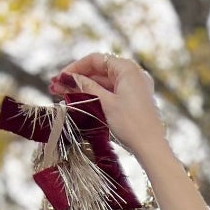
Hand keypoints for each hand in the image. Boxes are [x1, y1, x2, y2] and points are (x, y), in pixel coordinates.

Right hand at [50, 52, 164, 158]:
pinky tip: (82, 102)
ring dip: (86, 89)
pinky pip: (113, 94)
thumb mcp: (104, 103)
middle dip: (78, 80)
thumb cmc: (132, 125)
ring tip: (64, 96)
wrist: (153, 149)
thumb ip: (85, 87)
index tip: (60, 77)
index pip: (95, 60)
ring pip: (105, 84)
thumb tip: (67, 78)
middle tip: (57, 88)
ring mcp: (137, 89)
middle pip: (100, 72)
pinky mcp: (137, 102)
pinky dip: (98, 97)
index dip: (75, 68)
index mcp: (128, 68)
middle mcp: (134, 75)